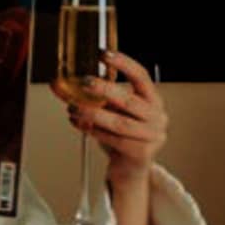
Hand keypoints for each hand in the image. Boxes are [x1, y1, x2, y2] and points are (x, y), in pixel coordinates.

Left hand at [52, 50, 168, 185]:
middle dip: (105, 90)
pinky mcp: (142, 153)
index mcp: (153, 101)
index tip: (104, 54)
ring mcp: (152, 137)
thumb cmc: (122, 137)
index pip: (141, 77)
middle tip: (84, 82)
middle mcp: (157, 117)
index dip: (123, 64)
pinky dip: (94, 131)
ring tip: (74, 108)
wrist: (130, 169)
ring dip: (93, 114)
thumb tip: (66, 83)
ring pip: (119, 122)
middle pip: (129, 100)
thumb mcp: (115, 113)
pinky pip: (114, 140)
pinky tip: (80, 125)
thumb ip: (100, 98)